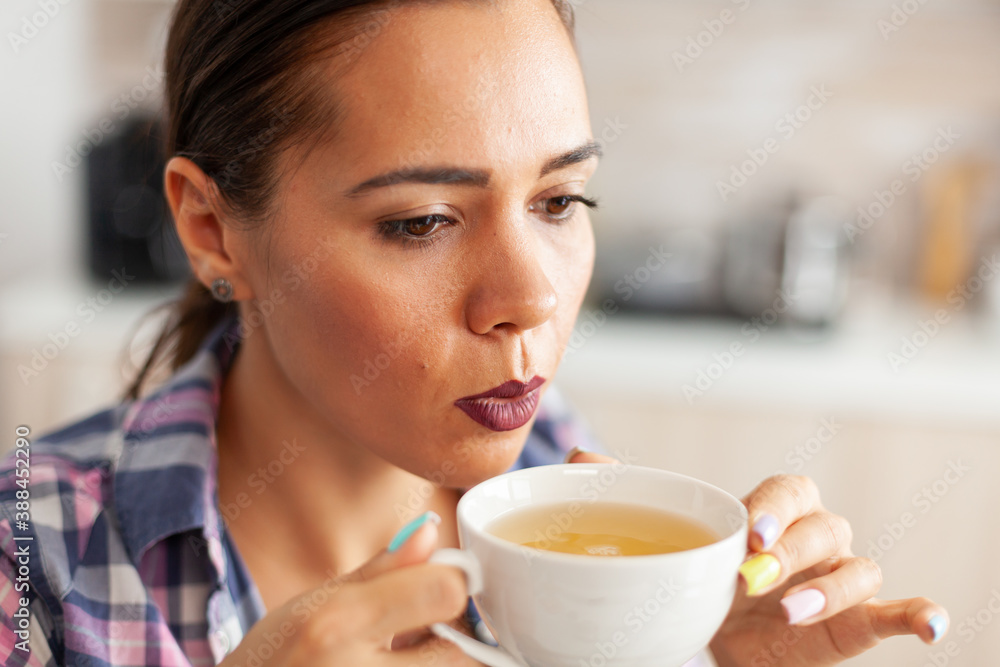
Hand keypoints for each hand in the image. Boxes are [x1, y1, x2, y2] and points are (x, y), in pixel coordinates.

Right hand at [218, 513, 483, 665]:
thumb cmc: (274, 660)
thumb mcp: (319, 603)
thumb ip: (384, 570)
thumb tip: (432, 529)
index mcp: (339, 625)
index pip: (446, 591)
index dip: (452, 581)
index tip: (439, 584)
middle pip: (465, 653)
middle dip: (455, 638)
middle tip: (423, 634)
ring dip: (444, 664)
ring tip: (405, 657)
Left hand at [563, 449, 949, 665]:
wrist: (697, 644)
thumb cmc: (687, 582)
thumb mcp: (652, 541)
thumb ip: (624, 499)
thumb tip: (580, 463)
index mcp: (768, 512)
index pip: (791, 489)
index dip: (776, 506)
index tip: (747, 530)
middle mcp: (807, 542)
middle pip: (828, 524)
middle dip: (795, 547)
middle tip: (753, 572)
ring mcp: (830, 584)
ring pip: (859, 567)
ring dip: (832, 587)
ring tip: (789, 612)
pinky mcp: (848, 629)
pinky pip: (890, 614)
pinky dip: (913, 615)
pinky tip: (923, 625)